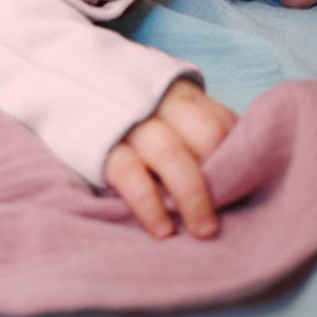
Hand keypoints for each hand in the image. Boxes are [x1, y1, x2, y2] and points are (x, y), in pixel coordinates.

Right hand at [105, 79, 237, 238]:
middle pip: (206, 134)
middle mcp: (161, 104)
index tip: (246, 189)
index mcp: (184, 95)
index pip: (225, 123)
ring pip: (171, 155)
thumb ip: (200, 130)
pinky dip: (149, 204)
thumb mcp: (169, 110)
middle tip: (235, 213)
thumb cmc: (134, 116)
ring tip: (204, 231)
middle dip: (223, 176)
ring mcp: (130, 124)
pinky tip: (162, 229)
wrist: (70, 85)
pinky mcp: (101, 146)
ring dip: (193, 196)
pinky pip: (130, 175)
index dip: (240, 158)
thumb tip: (242, 172)